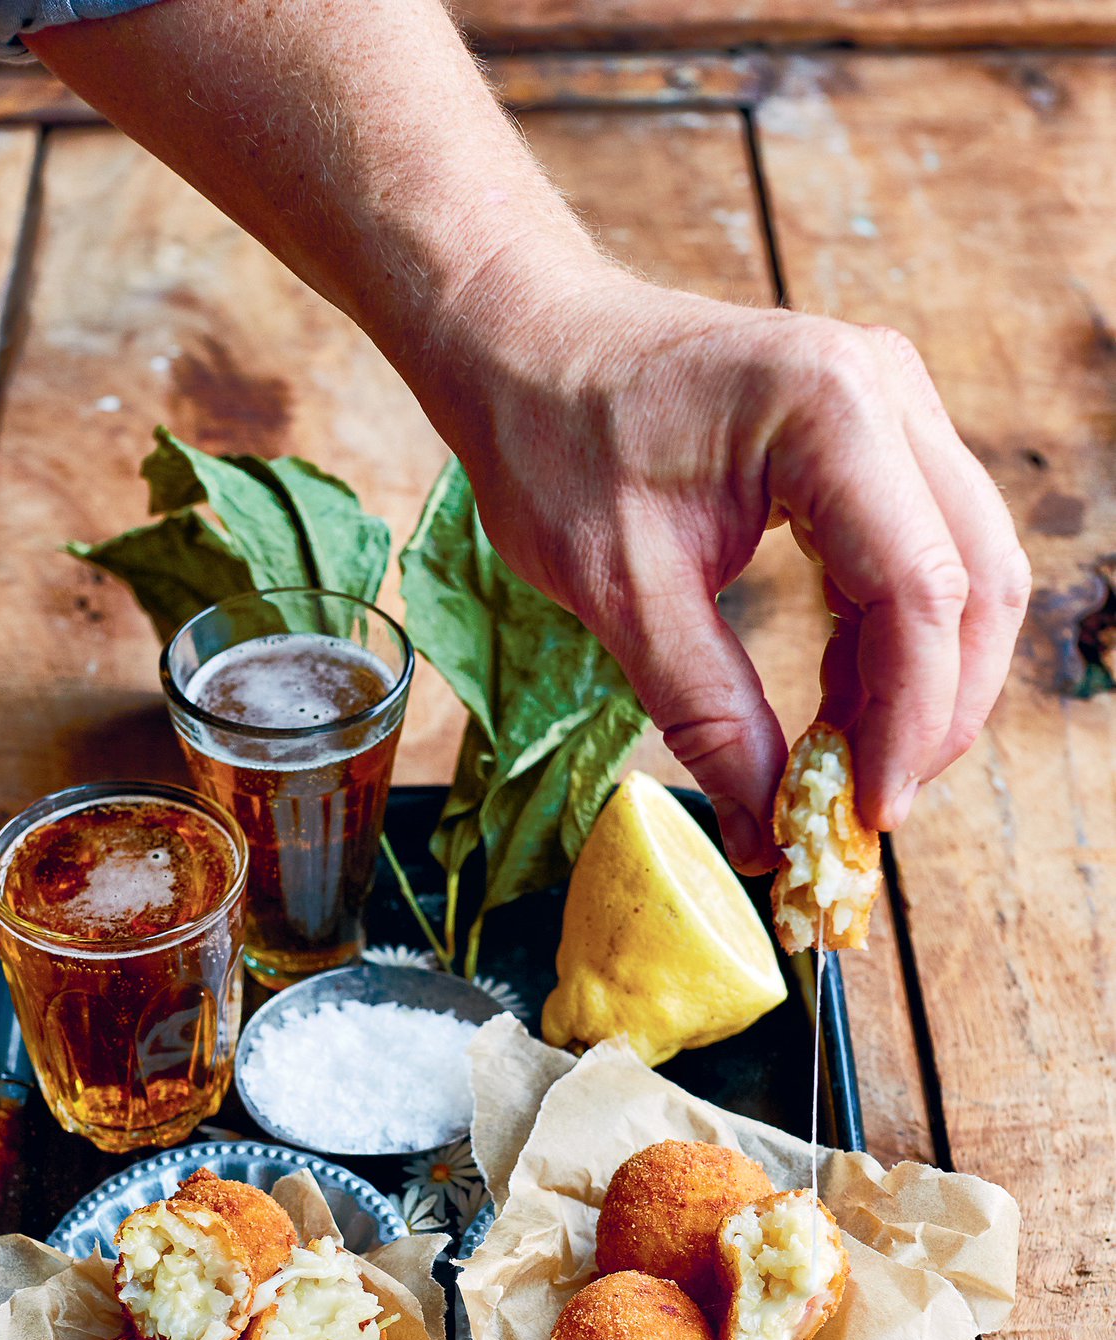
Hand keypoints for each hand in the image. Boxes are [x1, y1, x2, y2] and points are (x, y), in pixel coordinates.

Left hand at [422, 251, 1029, 869]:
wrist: (526, 345)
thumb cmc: (554, 442)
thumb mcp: (621, 595)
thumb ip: (706, 715)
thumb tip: (762, 832)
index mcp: (829, 411)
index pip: (921, 591)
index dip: (909, 720)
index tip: (864, 814)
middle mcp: (886, 393)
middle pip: (974, 582)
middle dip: (935, 713)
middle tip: (868, 809)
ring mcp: (890, 408)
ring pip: (964, 573)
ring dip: (921, 684)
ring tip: (846, 769)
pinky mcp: (872, 439)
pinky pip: (919, 556)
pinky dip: (890, 645)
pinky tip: (838, 709)